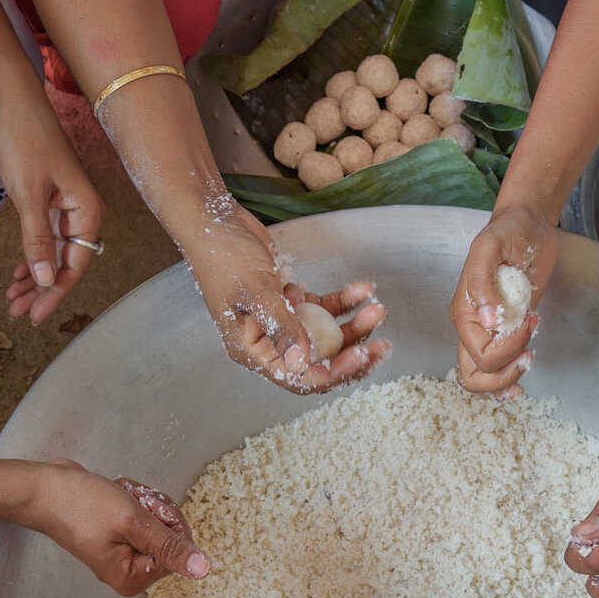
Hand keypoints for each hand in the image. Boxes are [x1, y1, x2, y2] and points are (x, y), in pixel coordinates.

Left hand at [0, 98, 105, 324]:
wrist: (12, 102)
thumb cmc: (24, 142)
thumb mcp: (29, 195)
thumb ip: (38, 240)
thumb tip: (46, 281)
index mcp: (87, 210)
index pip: (75, 264)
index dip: (55, 292)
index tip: (34, 314)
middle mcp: (82, 211)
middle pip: (66, 262)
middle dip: (42, 289)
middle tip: (17, 312)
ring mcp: (66, 206)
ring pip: (54, 253)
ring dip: (35, 277)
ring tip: (12, 299)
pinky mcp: (50, 199)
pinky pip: (45, 238)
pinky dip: (32, 256)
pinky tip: (18, 273)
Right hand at [24, 459, 211, 595]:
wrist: (44, 488)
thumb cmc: (79, 504)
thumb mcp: (133, 522)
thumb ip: (170, 546)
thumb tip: (203, 569)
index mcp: (132, 578)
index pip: (180, 552)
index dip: (168, 524)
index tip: (145, 511)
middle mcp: (128, 571)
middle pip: (171, 538)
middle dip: (154, 511)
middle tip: (130, 502)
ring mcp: (123, 553)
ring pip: (159, 522)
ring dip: (142, 501)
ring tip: (118, 498)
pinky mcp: (118, 534)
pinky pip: (143, 515)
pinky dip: (132, 499)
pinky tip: (114, 495)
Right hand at [187, 203, 390, 393]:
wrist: (215, 220)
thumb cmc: (223, 255)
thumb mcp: (255, 290)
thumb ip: (282, 326)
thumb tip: (303, 364)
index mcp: (253, 350)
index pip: (298, 377)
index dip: (331, 371)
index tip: (360, 356)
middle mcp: (268, 342)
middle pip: (318, 361)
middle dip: (352, 353)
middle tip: (383, 348)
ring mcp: (282, 321)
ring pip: (326, 335)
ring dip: (354, 324)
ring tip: (378, 308)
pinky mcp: (292, 300)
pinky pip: (325, 308)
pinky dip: (344, 301)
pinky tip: (363, 289)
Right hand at [449, 201, 557, 397]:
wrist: (527, 224)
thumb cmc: (507, 231)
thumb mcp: (489, 248)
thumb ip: (482, 282)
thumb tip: (487, 319)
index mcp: (464, 312)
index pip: (479, 354)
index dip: (507, 349)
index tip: (528, 321)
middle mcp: (472, 327)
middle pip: (476, 376)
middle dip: (505, 372)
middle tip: (529, 352)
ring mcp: (489, 332)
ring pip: (485, 378)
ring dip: (509, 377)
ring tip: (530, 355)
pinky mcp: (507, 330)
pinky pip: (499, 367)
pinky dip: (510, 377)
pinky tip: (525, 366)